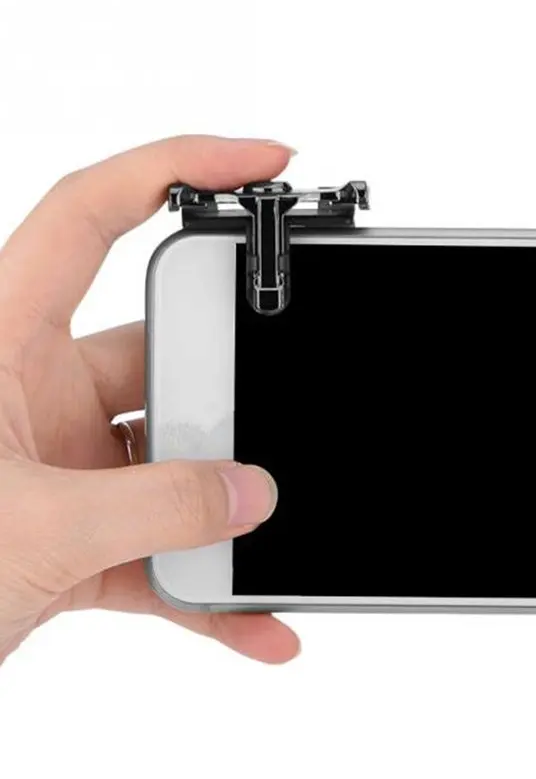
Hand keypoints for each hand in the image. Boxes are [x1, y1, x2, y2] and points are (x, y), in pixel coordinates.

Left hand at [0, 135, 300, 664]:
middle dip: (227, 393)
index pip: (88, 216)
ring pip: (172, 459)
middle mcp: (35, 391)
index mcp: (1, 344)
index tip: (263, 161)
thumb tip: (249, 494)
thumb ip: (154, 508)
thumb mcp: (30, 529)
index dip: (176, 166)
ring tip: (261, 539)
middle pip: (163, 354)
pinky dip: (205, 582)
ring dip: (221, 509)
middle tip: (266, 430)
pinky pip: (162, 542)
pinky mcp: (81, 530)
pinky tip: (250, 618)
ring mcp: (63, 463)